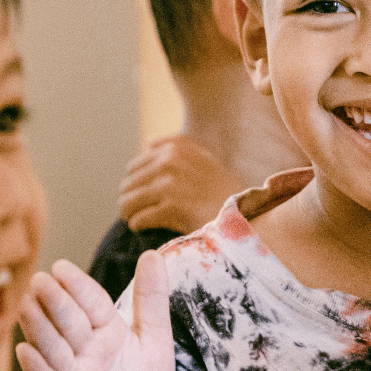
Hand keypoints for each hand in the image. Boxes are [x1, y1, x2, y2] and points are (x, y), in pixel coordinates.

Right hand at [16, 251, 173, 370]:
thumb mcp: (155, 341)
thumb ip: (152, 300)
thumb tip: (152, 254)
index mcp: (106, 332)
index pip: (91, 303)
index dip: (77, 286)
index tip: (61, 267)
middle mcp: (83, 351)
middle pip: (68, 323)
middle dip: (55, 303)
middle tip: (40, 282)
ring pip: (53, 350)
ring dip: (40, 330)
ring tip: (28, 307)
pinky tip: (26, 352)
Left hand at [119, 135, 245, 233]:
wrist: (243, 216)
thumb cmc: (223, 193)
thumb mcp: (205, 159)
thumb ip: (176, 147)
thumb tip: (147, 142)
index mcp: (178, 147)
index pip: (135, 166)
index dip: (136, 185)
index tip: (146, 198)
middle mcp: (172, 160)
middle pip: (127, 184)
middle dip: (132, 200)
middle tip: (141, 213)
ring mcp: (171, 183)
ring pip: (127, 202)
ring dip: (131, 214)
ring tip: (139, 220)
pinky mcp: (171, 207)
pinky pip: (138, 219)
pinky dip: (139, 226)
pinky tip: (148, 228)